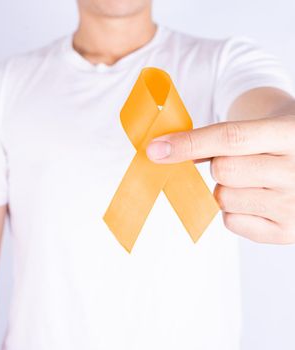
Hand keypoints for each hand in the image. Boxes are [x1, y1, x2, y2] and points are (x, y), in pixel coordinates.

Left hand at [145, 115, 294, 243]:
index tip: (156, 149)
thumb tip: (166, 149)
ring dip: (224, 189)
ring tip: (252, 180)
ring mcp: (294, 206)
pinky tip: (255, 199)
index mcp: (290, 134)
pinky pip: (231, 222)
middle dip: (217, 165)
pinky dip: (233, 211)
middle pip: (223, 171)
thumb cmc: (281, 144)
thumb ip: (223, 135)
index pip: (231, 138)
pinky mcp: (286, 232)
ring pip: (223, 198)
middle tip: (236, 161)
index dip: (189, 144)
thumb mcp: (265, 126)